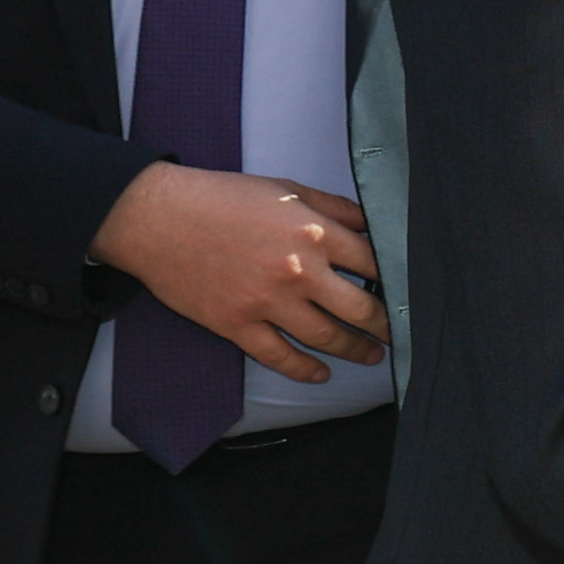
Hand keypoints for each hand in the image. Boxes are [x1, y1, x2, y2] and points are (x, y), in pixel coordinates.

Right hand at [88, 162, 384, 382]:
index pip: (373, 263)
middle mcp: (298, 270)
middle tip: (399, 334)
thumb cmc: (221, 198)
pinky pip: (280, 357)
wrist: (157, 218)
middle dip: (385, 325)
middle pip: (359, 308)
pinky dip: (305, 370)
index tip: (406, 291)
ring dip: (354, 350)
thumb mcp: (286, 190)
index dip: (395, 279)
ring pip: (325, 337)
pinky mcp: (237, 325)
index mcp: (314, 233)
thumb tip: (370, 222)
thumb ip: (333, 208)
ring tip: (371, 355)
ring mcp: (267, 302)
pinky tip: (321, 373)